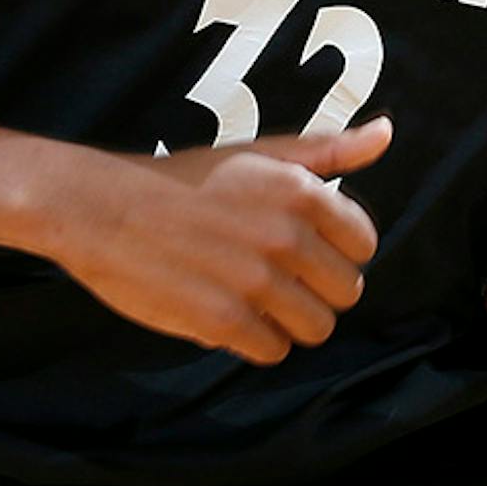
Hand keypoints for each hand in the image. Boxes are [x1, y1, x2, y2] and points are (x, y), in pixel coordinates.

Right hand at [45, 116, 392, 366]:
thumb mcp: (257, 152)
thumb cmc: (182, 180)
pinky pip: (272, 351)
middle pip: (345, 292)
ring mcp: (256, 281)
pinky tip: (227, 313)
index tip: (301, 247)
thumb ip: (326, 149)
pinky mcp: (225, 320)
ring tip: (251, 298)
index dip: (335, 250)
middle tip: (272, 276)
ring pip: (315, 328)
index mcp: (299, 190)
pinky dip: (253, 340)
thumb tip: (386, 134)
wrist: (100, 206)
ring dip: (288, 321)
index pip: (363, 243)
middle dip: (314, 289)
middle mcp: (286, 235)